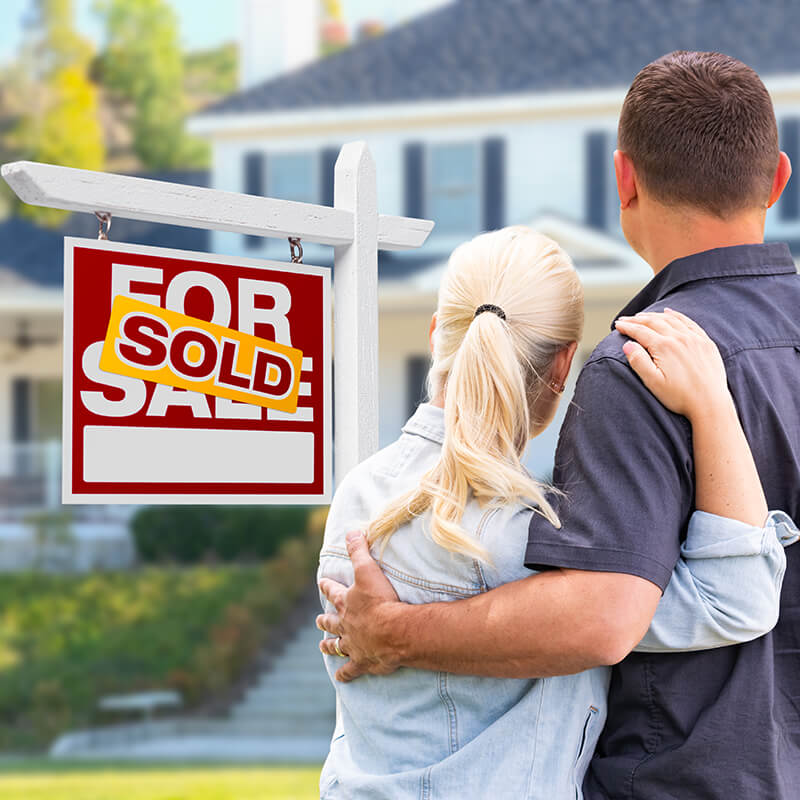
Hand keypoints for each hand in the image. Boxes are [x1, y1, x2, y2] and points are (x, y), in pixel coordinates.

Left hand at [317, 530, 403, 681]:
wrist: (393, 631)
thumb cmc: (381, 600)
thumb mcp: (368, 570)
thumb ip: (359, 550)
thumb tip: (350, 531)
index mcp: (347, 603)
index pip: (333, 591)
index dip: (328, 585)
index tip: (321, 582)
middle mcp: (346, 625)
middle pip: (331, 622)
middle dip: (325, 620)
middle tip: (319, 619)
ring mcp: (353, 645)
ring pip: (337, 646)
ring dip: (330, 646)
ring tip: (323, 646)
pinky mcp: (363, 662)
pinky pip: (350, 670)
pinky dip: (345, 674)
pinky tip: (340, 678)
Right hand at [615, 308, 732, 420]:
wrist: (711, 403)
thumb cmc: (680, 397)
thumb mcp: (653, 382)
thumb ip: (638, 361)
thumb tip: (627, 345)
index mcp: (664, 347)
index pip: (640, 331)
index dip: (627, 327)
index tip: (617, 325)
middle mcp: (679, 338)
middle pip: (653, 322)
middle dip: (636, 319)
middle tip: (625, 320)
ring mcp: (694, 338)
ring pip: (670, 319)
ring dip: (653, 315)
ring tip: (641, 316)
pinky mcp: (705, 342)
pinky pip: (688, 322)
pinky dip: (676, 315)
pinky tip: (668, 312)